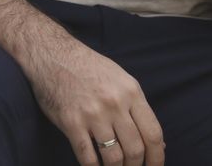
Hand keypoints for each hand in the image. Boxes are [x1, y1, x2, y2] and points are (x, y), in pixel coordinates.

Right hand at [22, 36, 165, 165]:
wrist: (53, 55)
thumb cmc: (89, 68)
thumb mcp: (121, 80)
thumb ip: (137, 109)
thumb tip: (158, 142)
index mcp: (131, 92)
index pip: (153, 133)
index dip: (157, 157)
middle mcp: (114, 104)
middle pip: (135, 149)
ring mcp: (92, 114)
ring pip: (113, 157)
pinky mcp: (71, 122)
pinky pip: (87, 157)